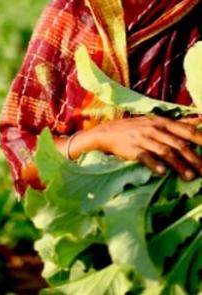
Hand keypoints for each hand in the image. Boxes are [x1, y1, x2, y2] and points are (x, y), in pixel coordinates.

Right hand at [82, 115, 201, 179]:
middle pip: (178, 144)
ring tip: (190, 177)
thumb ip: (178, 123)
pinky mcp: (131, 148)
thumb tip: (200, 120)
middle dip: (194, 159)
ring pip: (165, 152)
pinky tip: (163, 173)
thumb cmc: (134, 128)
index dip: (201, 140)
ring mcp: (142, 138)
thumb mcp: (155, 121)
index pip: (186, 131)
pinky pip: (145, 157)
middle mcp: (153, 129)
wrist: (106, 133)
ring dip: (179, 165)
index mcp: (162, 122)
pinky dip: (155, 164)